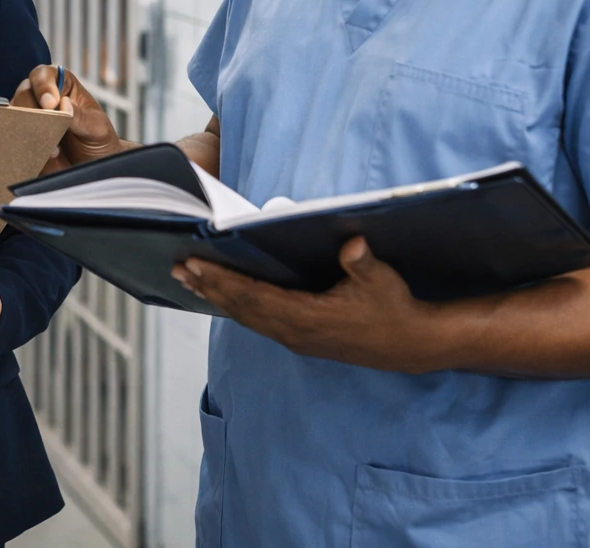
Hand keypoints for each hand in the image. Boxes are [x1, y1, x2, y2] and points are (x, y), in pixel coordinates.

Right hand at [13, 65, 130, 172]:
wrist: (94, 167)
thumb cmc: (98, 141)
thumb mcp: (97, 127)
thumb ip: (80, 116)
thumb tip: (63, 105)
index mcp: (62, 86)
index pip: (44, 75)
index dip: (43, 85)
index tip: (50, 103)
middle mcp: (41, 99)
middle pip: (23, 94)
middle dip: (33, 110)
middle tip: (47, 127)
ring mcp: (30, 120)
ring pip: (14, 116)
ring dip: (29, 131)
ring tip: (53, 148)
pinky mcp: (22, 140)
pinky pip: (14, 140)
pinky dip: (24, 147)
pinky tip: (42, 155)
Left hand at [172, 237, 449, 373]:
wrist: (413, 345)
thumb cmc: (395, 308)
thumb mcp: (382, 281)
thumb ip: (363, 263)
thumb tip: (353, 244)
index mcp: (308, 318)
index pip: (253, 296)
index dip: (222, 280)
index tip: (195, 264)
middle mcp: (295, 332)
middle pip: (240, 308)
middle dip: (207, 286)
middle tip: (176, 266)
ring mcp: (296, 338)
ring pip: (245, 317)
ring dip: (215, 297)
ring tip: (186, 278)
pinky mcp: (300, 339)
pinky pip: (257, 321)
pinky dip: (234, 306)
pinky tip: (219, 295)